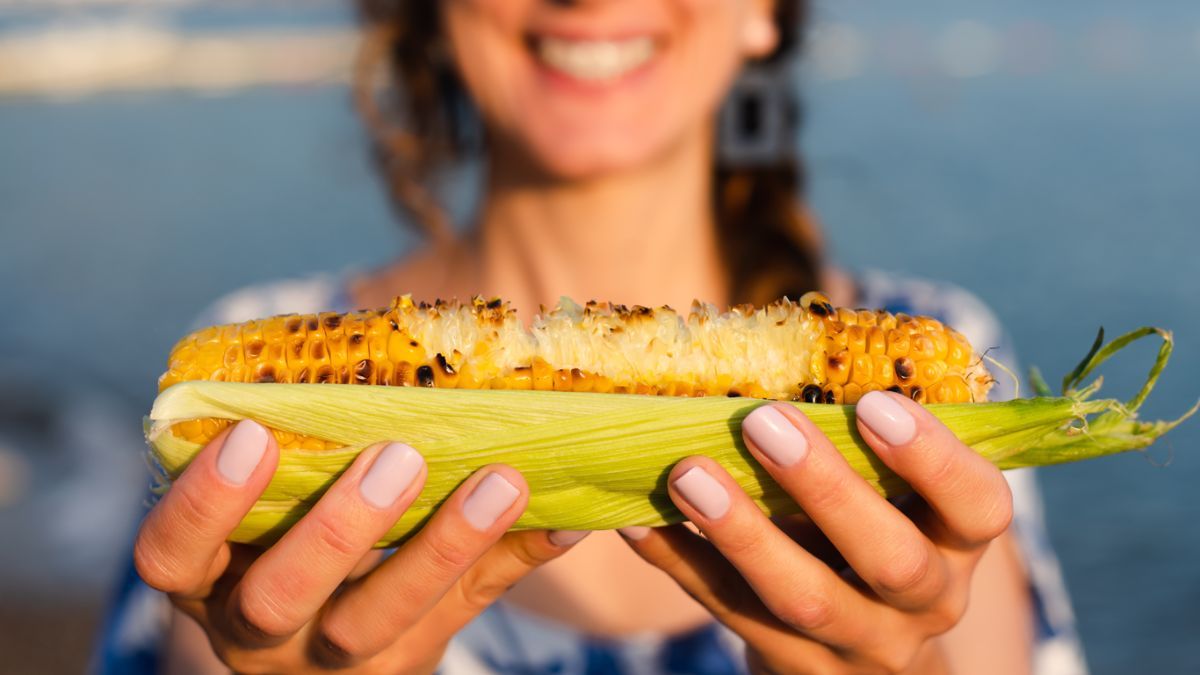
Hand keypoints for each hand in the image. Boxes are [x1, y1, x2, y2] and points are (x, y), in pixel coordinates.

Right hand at [134, 420, 585, 673]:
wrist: (324, 656)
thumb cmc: (284, 542)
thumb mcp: (262, 514)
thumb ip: (291, 448)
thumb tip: (365, 341)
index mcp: (209, 579)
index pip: (172, 554)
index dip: (204, 502)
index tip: (249, 434)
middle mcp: (258, 630)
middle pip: (279, 598)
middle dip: (336, 529)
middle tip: (397, 457)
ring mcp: (333, 657)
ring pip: (377, 620)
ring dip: (443, 545)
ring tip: (503, 482)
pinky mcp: (409, 661)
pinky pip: (466, 613)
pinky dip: (517, 559)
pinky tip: (565, 520)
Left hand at [621, 391, 1014, 674]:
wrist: (863, 655)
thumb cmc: (875, 532)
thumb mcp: (896, 496)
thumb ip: (862, 443)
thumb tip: (779, 352)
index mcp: (958, 541)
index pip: (979, 507)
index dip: (934, 458)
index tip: (874, 404)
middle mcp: (927, 602)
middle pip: (891, 560)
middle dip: (826, 488)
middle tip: (761, 421)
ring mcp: (860, 647)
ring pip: (805, 600)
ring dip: (743, 533)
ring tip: (688, 473)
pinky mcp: (795, 669)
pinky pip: (732, 615)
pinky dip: (681, 563)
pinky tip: (638, 520)